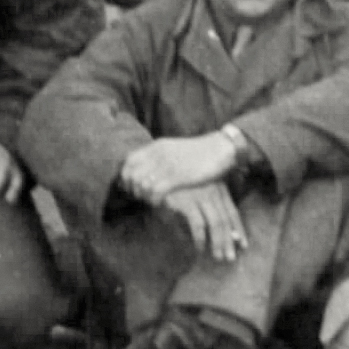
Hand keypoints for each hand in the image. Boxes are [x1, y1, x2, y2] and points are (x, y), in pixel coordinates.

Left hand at [118, 130, 242, 204]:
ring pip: (140, 185)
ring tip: (152, 199)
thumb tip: (145, 172)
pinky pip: (154, 192)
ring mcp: (168, 166)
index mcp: (157, 146)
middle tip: (142, 196)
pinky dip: (153, 200)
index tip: (132, 186)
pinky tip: (160, 202)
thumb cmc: (200, 152)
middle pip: (131, 176)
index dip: (125, 177)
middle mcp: (159, 155)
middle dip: (132, 190)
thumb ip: (159, 157)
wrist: (222, 148)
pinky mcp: (178, 177)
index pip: (127, 162)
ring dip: (143, 196)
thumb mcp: (175, 149)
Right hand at [162, 180, 246, 265]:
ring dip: (218, 242)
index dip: (239, 229)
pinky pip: (198, 224)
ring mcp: (201, 195)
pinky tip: (200, 248)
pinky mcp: (187, 202)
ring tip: (218, 256)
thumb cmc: (180, 186)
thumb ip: (211, 208)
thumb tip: (223, 229)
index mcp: (219, 188)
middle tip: (231, 258)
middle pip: (226, 220)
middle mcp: (213, 191)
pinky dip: (200, 238)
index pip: (233, 212)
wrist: (156, 176)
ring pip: (216, 223)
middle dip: (229, 240)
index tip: (243, 245)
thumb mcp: (199, 193)